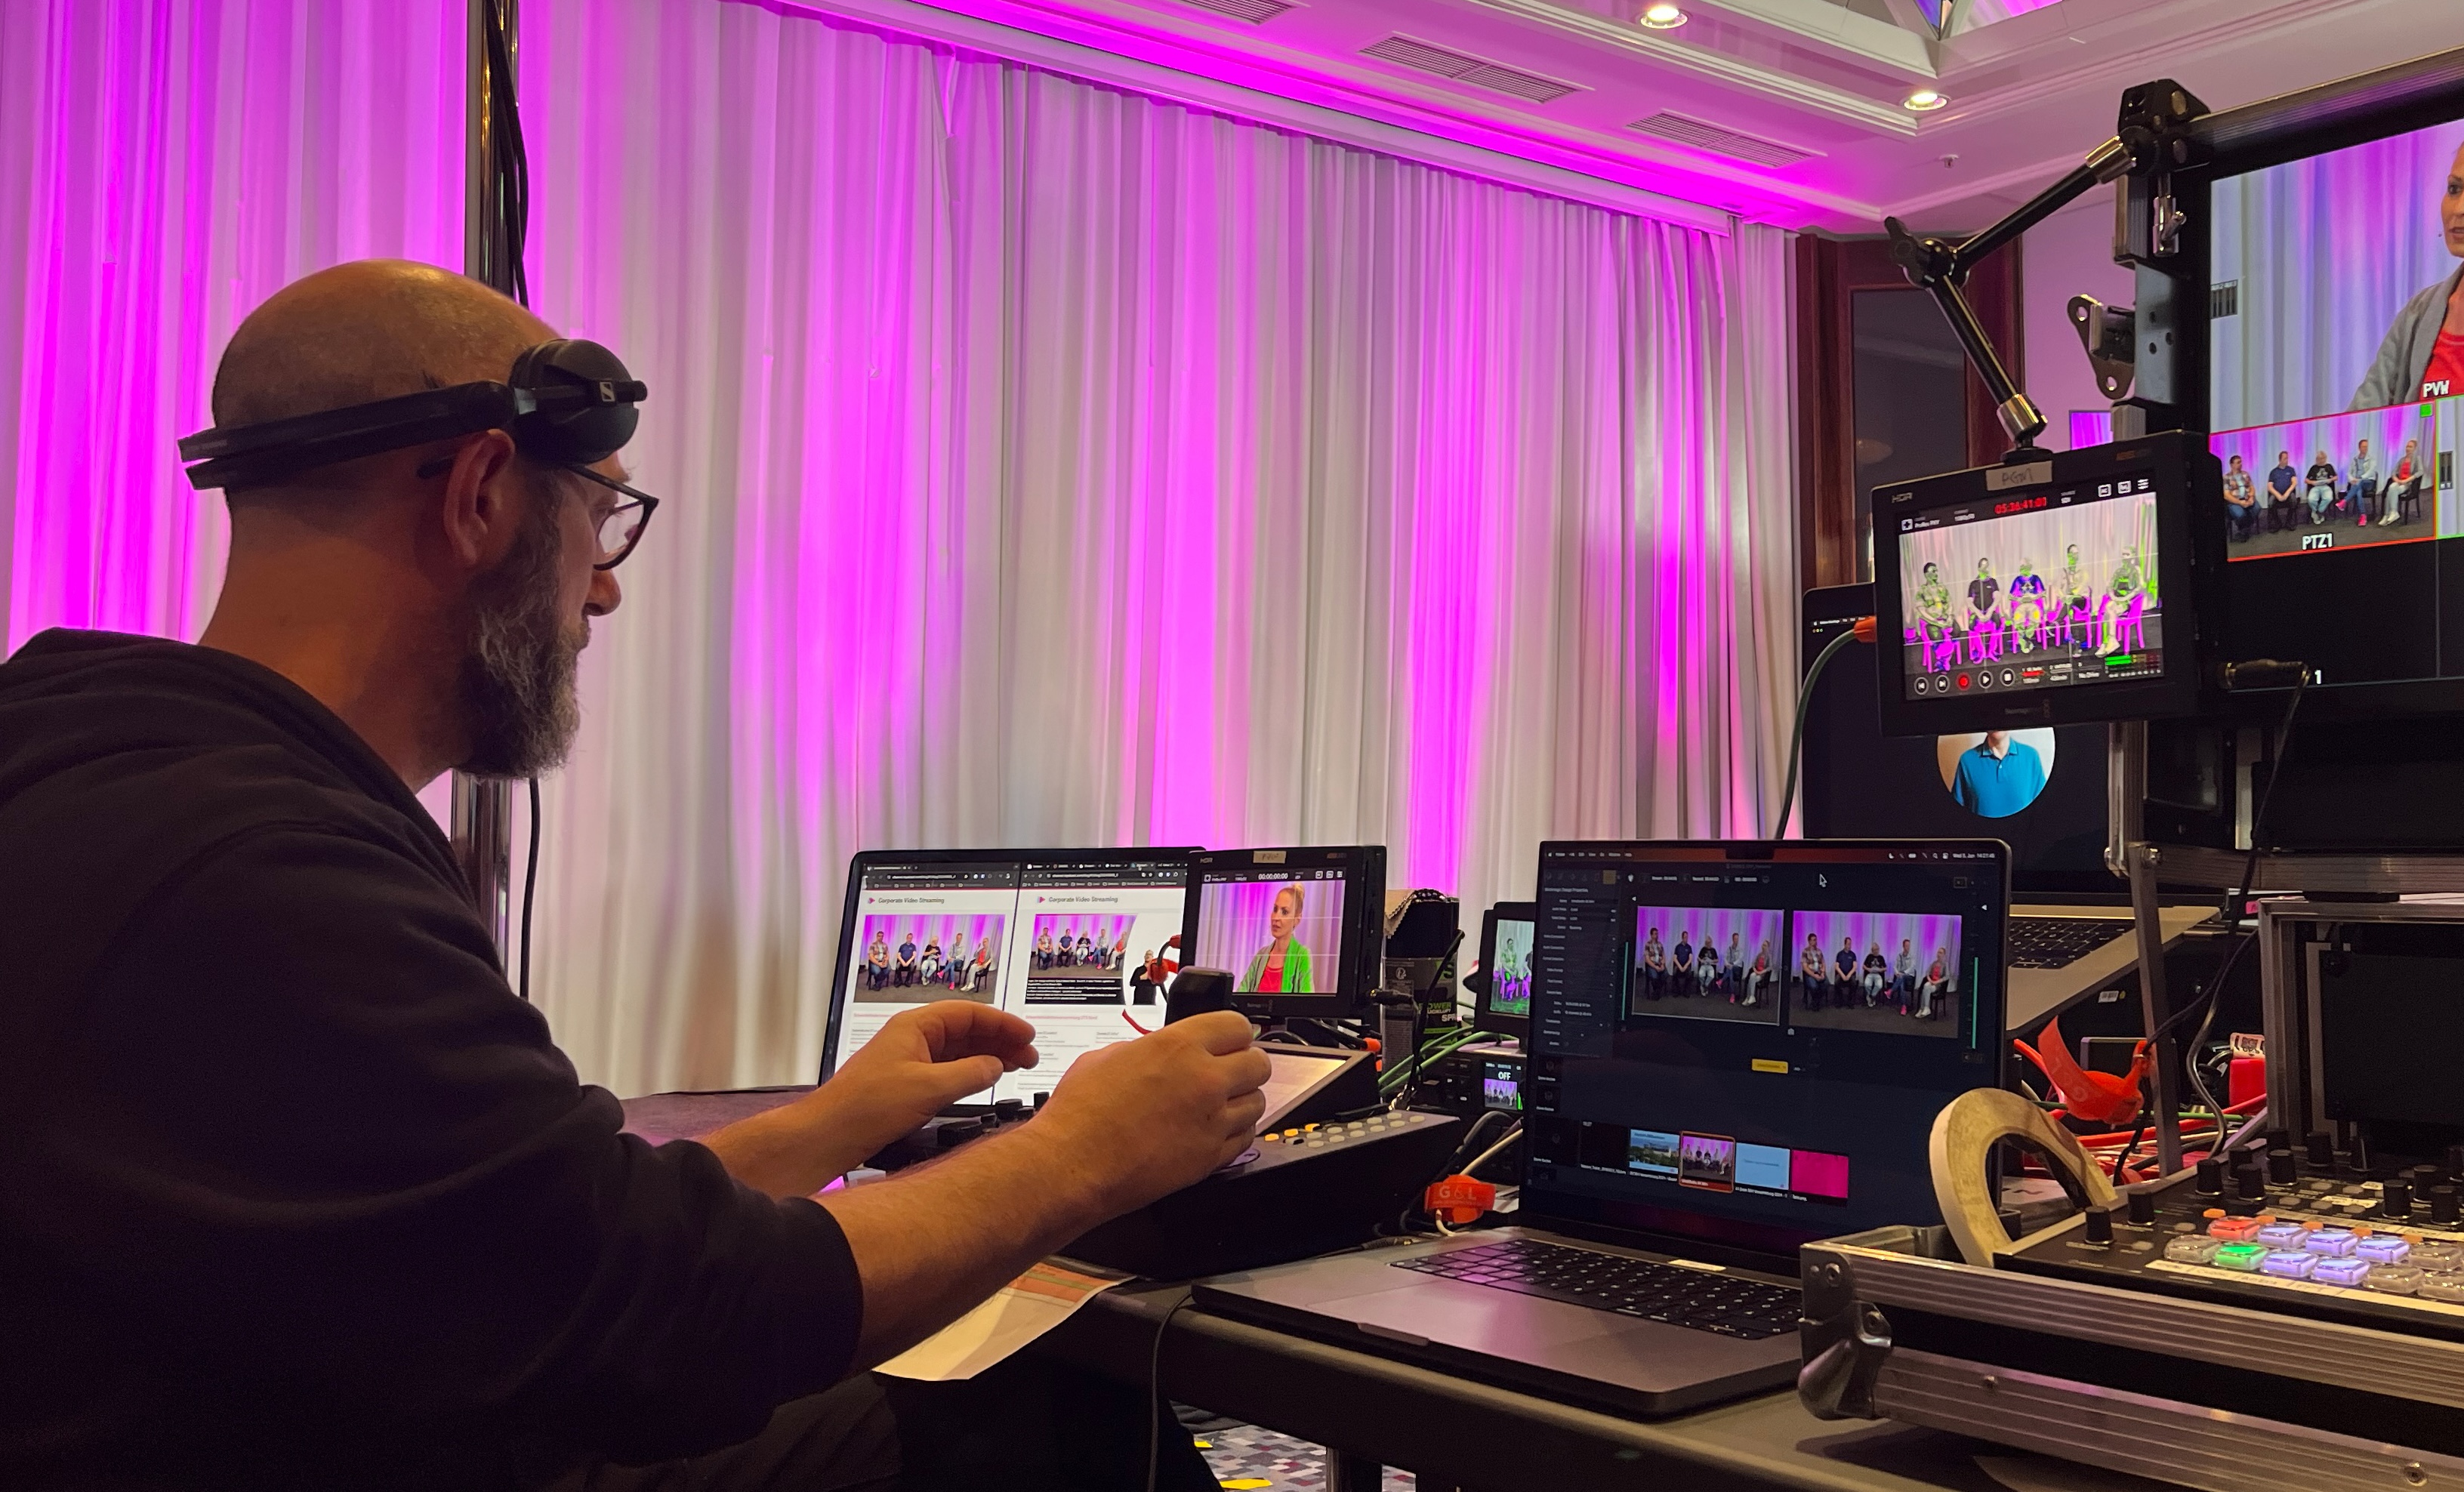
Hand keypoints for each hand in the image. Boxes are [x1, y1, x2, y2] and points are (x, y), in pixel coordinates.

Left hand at [703, 1002, 1038, 1196]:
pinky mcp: (905, 1083)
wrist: (829, 1134)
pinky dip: (970, 1073)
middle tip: (1029, 1055)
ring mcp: (908, 1060)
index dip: (1002, 1022)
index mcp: (916, 1026)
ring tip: (1016, 1067)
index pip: (969, 1013)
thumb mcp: (930, 1088)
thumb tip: (996, 1066)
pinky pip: (946, 1069)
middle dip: (1000, 1039)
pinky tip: (984, 1082)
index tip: (1028, 1035)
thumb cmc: (869, 1106)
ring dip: (987, 1056)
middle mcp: (912, 1038)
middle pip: (965, 1029)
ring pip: (957, 1050)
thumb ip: (970, 1074)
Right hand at [1025, 1011, 1271, 1216]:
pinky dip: (1236, 1132)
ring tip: (1220, 1105)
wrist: (1073, 1163)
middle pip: (1258, 1063)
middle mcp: (1204, 1079)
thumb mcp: (1107, 1056)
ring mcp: (1212, 1120)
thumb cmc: (1080, 1114)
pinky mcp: (1211, 1156)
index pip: (1237, 1026)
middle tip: (1229, 1072)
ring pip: (1257, 1102)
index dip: (1233, 1034)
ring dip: (1242, 1100)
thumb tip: (1160, 1052)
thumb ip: (1148, 1049)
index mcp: (1178, 1045)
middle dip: (1245, 1066)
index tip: (1229, 1041)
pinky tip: (1215, 1130)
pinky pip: (1246, 1138)